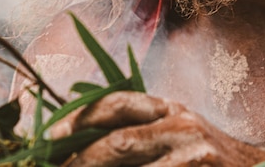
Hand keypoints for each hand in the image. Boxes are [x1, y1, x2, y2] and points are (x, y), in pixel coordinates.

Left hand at [50, 91, 264, 165]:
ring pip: (130, 161)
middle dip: (80, 160)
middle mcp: (181, 125)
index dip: (79, 117)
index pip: (116, 103)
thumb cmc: (215, 164)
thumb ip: (145, 137)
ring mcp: (194, 153)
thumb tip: (87, 147)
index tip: (49, 136)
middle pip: (117, 140)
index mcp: (170, 110)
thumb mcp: (182, 138)